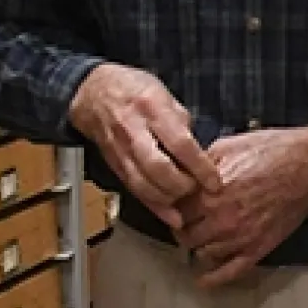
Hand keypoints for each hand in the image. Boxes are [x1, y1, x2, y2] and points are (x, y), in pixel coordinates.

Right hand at [69, 63, 221, 227]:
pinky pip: (134, 191)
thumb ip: (181, 124)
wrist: (92, 93)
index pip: (180, 144)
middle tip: (198, 189)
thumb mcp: (164, 95)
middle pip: (159, 169)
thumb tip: (198, 152)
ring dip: (169, 199)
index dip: (200, 167)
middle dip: (183, 186)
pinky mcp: (114, 165)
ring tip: (185, 199)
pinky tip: (172, 217)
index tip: (214, 182)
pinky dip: (155, 207)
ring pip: (144, 185)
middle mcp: (134, 131)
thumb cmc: (133, 90)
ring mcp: (120, 151)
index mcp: (151, 109)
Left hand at [180, 122, 307, 287]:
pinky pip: (230, 272)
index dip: (172, 207)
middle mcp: (221, 220)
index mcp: (209, 195)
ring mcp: (239, 238)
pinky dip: (214, 279)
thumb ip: (199, 164)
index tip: (173, 206)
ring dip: (198, 247)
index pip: (174, 211)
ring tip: (199, 239)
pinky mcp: (258, 249)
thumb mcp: (226, 147)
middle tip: (184, 223)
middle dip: (182, 228)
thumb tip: (183, 171)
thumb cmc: (273, 152)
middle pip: (184, 235)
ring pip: (202, 253)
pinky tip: (204, 280)